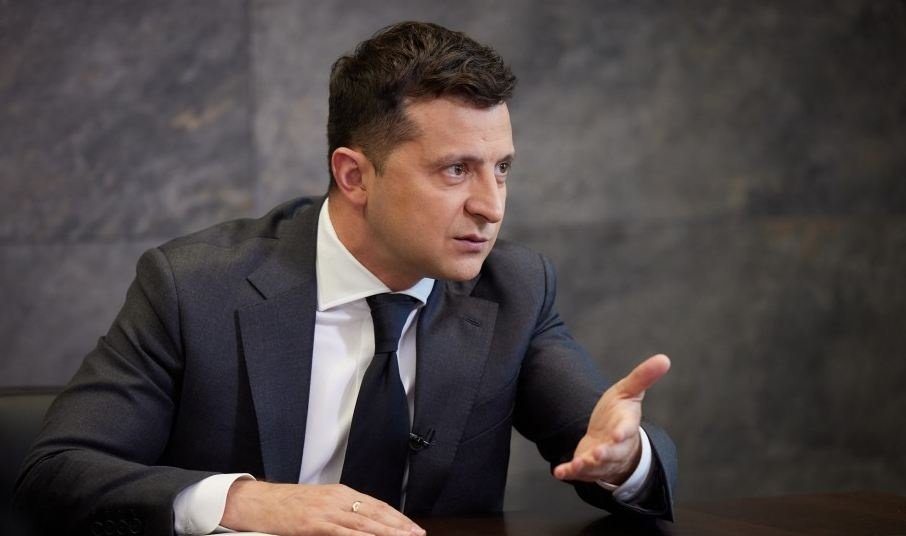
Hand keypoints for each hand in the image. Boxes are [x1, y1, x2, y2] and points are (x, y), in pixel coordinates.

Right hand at [221, 480, 425, 535]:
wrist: (261, 502)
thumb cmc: (289, 504)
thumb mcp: (321, 501)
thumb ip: (343, 510)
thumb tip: (366, 522)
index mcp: (342, 492)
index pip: (377, 505)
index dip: (397, 517)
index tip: (412, 527)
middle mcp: (338, 499)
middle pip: (375, 513)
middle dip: (399, 526)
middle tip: (416, 534)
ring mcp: (327, 511)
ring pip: (364, 523)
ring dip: (386, 533)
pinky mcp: (314, 524)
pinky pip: (343, 533)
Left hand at [553, 354, 670, 484]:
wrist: (610, 439)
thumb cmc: (619, 414)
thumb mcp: (629, 392)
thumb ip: (643, 377)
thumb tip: (665, 358)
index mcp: (625, 426)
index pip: (627, 429)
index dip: (624, 432)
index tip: (619, 433)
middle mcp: (615, 446)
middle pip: (613, 453)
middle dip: (606, 454)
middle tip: (598, 453)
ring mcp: (601, 459)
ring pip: (597, 466)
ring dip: (587, 465)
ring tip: (578, 463)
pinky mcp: (586, 467)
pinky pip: (578, 472)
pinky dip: (569, 472)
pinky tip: (559, 472)